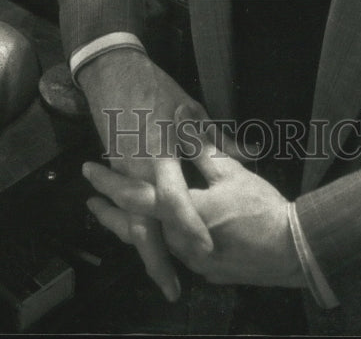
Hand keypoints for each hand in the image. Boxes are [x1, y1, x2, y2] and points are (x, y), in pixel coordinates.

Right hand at [76, 50, 216, 299]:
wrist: (113, 72)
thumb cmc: (157, 88)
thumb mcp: (192, 109)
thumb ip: (215, 139)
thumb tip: (248, 152)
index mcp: (163, 151)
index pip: (174, 198)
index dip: (189, 225)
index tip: (207, 249)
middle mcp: (140, 169)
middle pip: (145, 223)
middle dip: (159, 258)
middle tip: (174, 288)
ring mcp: (124, 172)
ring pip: (132, 222)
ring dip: (146, 251)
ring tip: (163, 280)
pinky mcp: (116, 172)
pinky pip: (126, 208)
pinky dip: (135, 230)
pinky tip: (146, 248)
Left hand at [85, 116, 304, 289]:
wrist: (290, 249)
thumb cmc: (259, 207)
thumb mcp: (230, 171)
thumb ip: (201, 147)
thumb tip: (180, 118)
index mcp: (180, 211)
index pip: (134, 197)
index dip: (110, 182)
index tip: (90, 169)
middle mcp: (178, 240)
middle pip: (133, 226)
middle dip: (109, 213)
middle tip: (91, 199)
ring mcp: (190, 259)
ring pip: (150, 241)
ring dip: (127, 226)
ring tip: (110, 215)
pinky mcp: (204, 267)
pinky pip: (170, 251)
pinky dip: (155, 238)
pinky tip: (153, 230)